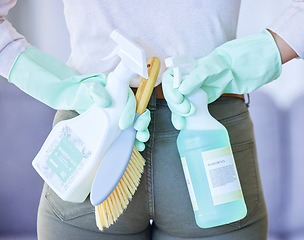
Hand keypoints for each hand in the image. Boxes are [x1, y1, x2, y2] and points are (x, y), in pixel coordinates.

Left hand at [9, 47, 150, 148]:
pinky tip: (137, 147)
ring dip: (141, 132)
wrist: (61, 102)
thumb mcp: (81, 90)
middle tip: (138, 132)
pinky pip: (127, 133)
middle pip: (137, 111)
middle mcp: (118, 103)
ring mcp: (116, 115)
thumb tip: (106, 101)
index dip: (130, 111)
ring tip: (141, 142)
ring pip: (135, 122)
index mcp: (114, 91)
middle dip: (141, 122)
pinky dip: (133, 140)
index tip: (123, 124)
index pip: (128, 99)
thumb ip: (93, 91)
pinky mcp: (112, 127)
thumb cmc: (72, 94)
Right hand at [162, 30, 281, 129]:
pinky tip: (182, 125)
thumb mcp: (207, 69)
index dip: (169, 91)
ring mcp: (185, 94)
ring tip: (187, 119)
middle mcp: (179, 83)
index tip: (178, 99)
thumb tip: (182, 90)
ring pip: (175, 106)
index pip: (167, 81)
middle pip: (170, 96)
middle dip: (177, 106)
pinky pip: (182, 112)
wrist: (230, 73)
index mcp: (179, 72)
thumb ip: (194, 78)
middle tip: (188, 110)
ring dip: (178, 114)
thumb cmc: (217, 66)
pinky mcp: (192, 102)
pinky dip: (181, 119)